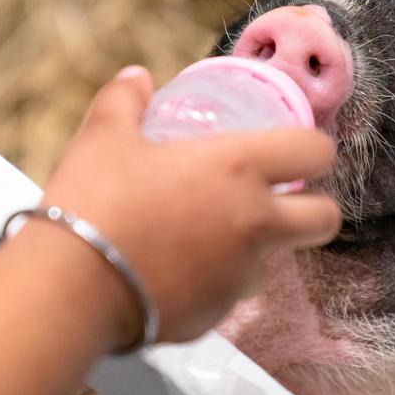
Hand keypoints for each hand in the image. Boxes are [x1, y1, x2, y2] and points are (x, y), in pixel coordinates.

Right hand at [41, 66, 339, 346]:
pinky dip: (208, 284)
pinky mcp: (214, 316)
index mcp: (238, 167)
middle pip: (323, 219)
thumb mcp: (103, 137)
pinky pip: (226, 296)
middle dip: (313, 210)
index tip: (295, 153)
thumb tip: (135, 78)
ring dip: (253, 250)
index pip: (315, 152)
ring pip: (273, 262)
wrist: (70, 285)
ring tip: (203, 239)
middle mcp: (253, 223)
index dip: (312, 150)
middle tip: (278, 202)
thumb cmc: (94, 200)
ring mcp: (238, 276)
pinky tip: (167, 273)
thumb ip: (125, 101)